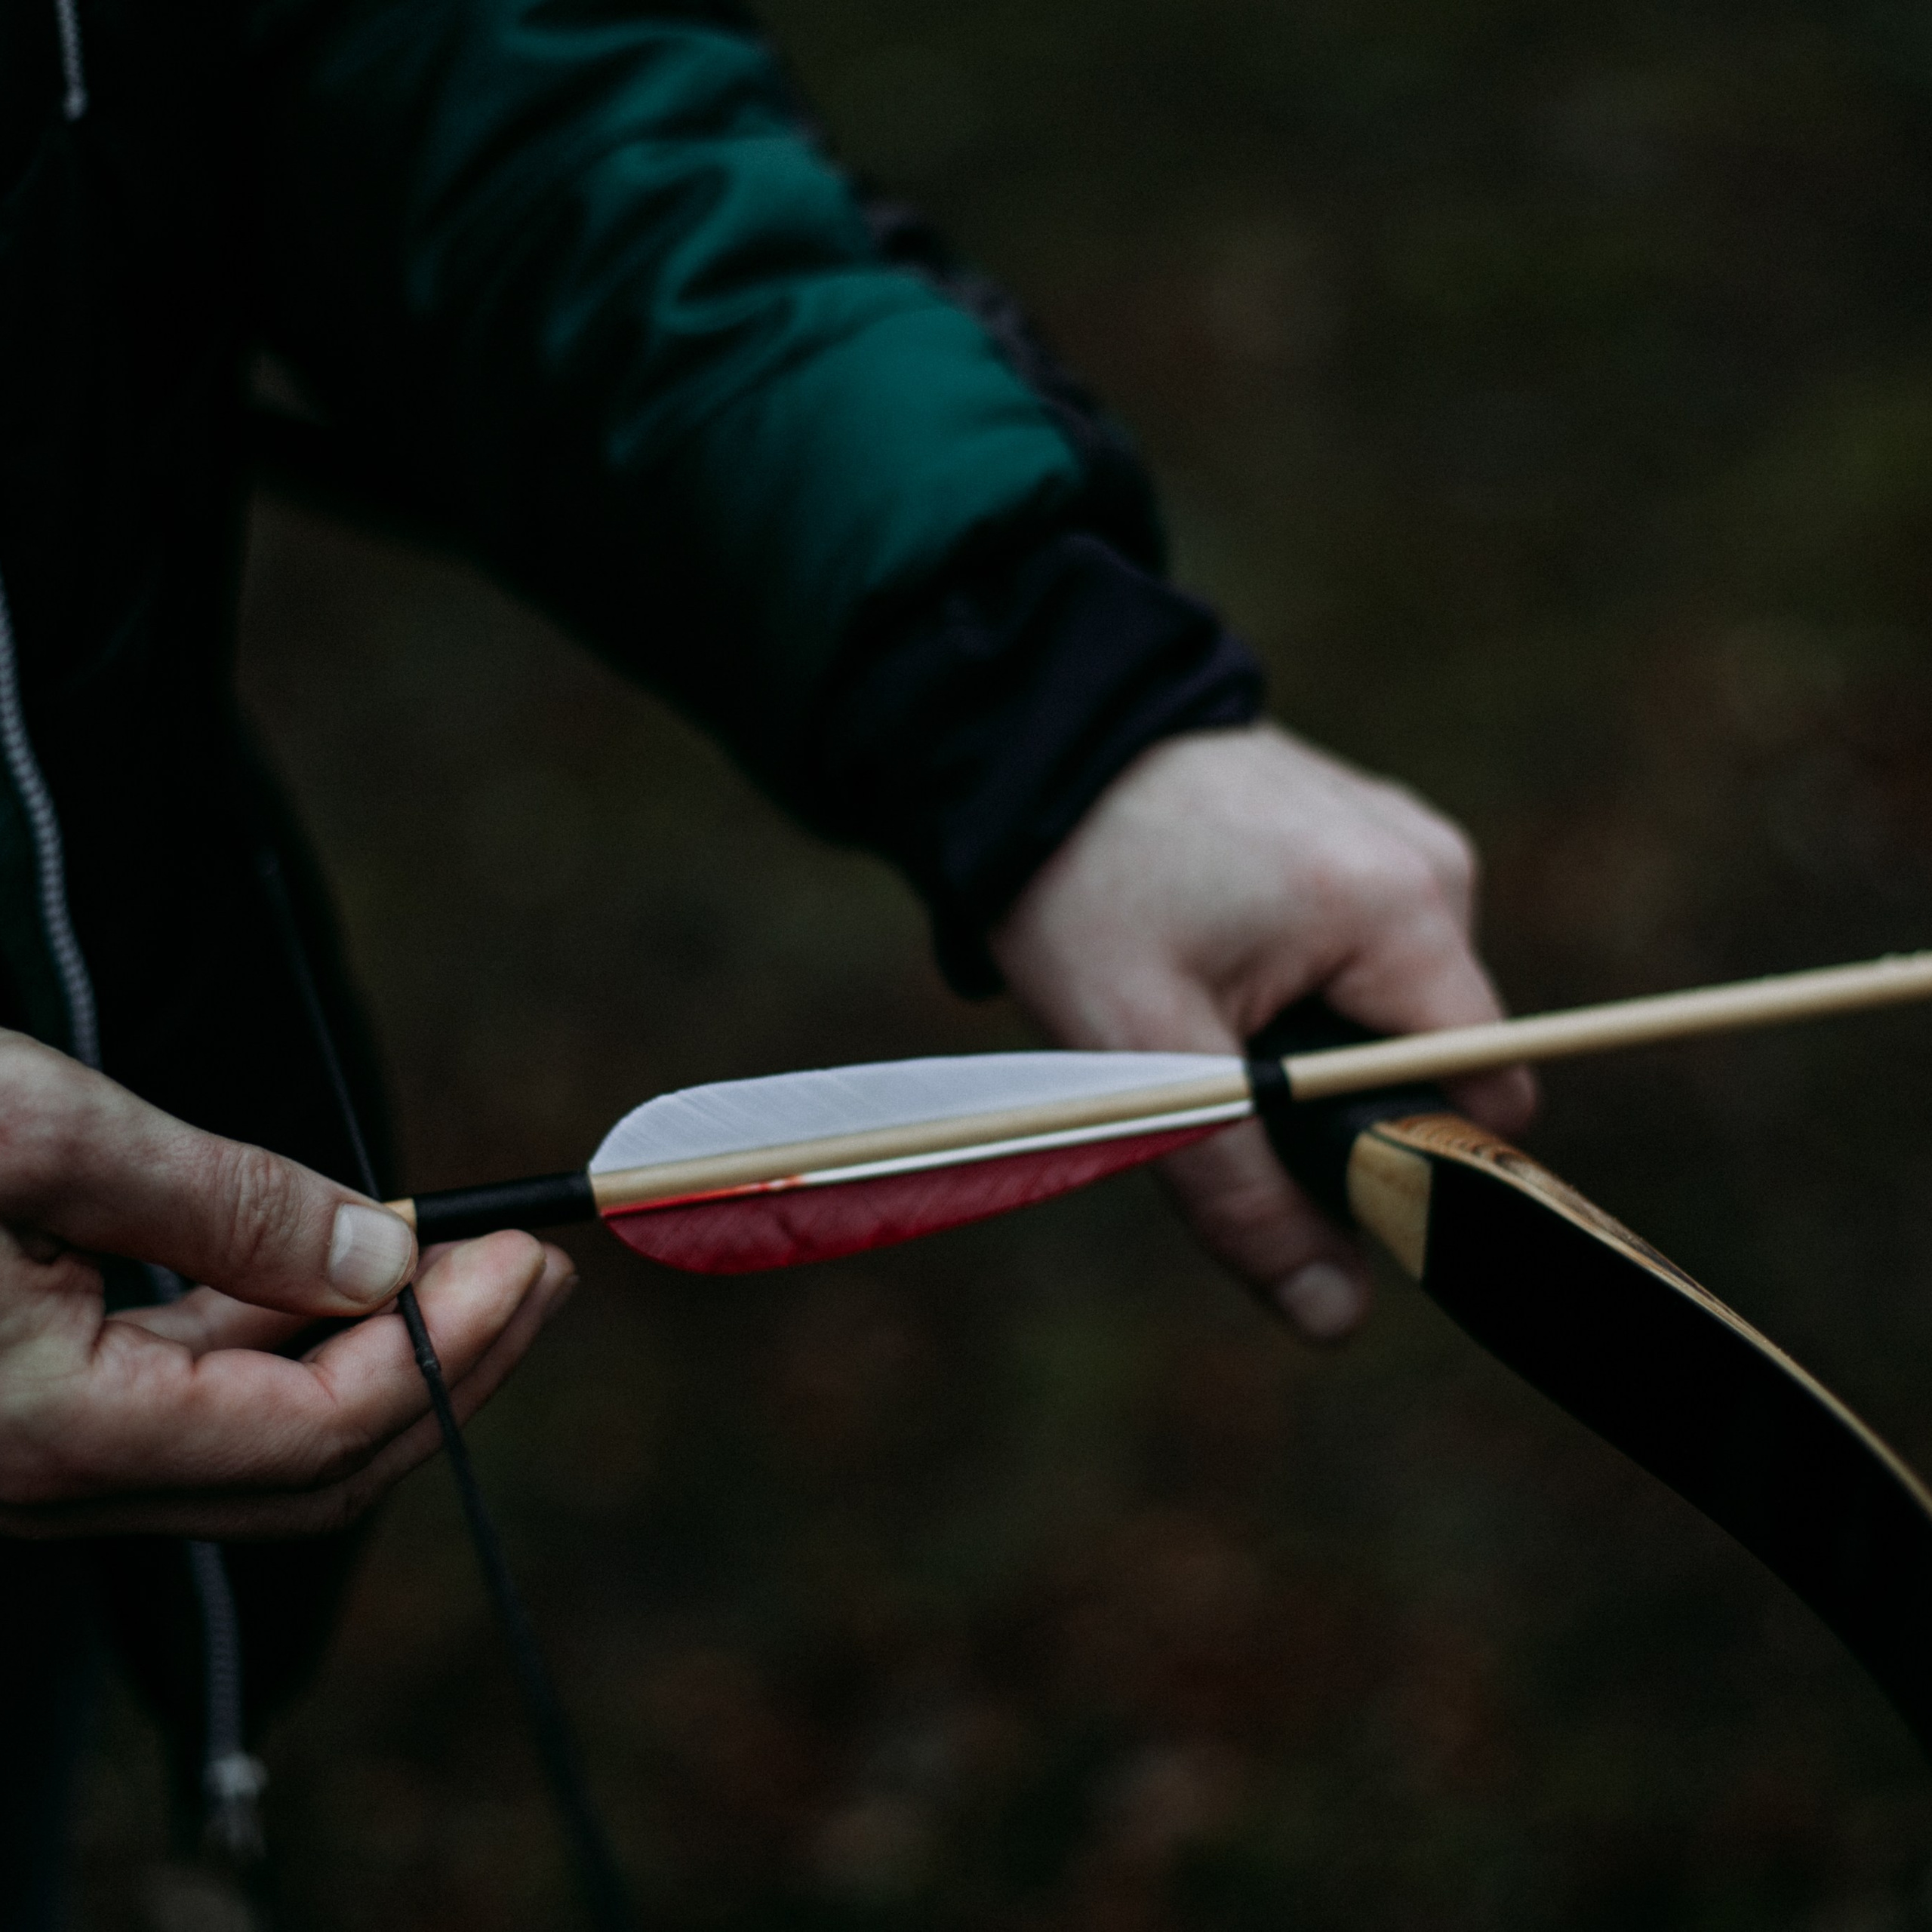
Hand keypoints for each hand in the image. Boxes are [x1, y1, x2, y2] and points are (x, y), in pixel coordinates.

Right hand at [0, 1034, 571, 1536]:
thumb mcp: (50, 1140)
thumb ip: (228, 1212)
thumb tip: (383, 1260)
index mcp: (59, 1432)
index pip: (320, 1428)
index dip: (445, 1344)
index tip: (527, 1256)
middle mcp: (48, 1478)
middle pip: (311, 1466)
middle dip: (446, 1365)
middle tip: (541, 1271)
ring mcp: (37, 1455)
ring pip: (260, 1440)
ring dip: (380, 1351)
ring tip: (475, 1263)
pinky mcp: (30, 1410)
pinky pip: (194, 1402)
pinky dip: (289, 1340)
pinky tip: (350, 1272)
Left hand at [989, 722, 1534, 1340]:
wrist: (1032, 741)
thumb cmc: (1083, 889)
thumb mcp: (1150, 1057)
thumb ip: (1245, 1193)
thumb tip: (1339, 1319)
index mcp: (1404, 911)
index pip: (1489, 1088)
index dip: (1415, 1155)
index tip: (1314, 1170)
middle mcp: (1434, 864)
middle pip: (1445, 1052)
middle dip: (1347, 1093)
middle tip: (1221, 1064)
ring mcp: (1405, 836)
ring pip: (1402, 1004)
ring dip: (1320, 1035)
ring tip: (1205, 989)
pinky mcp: (1369, 827)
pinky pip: (1373, 946)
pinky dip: (1311, 975)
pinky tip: (1223, 945)